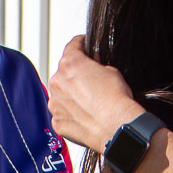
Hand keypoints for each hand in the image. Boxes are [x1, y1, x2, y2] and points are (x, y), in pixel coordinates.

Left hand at [50, 36, 146, 153]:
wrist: (116, 127)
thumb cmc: (115, 101)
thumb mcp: (112, 72)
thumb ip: (97, 66)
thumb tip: (93, 67)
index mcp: (70, 64)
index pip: (72, 46)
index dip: (80, 44)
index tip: (83, 46)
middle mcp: (58, 82)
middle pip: (64, 73)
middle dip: (76, 75)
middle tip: (92, 81)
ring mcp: (56, 103)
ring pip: (61, 94)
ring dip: (72, 95)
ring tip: (91, 103)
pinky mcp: (58, 121)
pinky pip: (62, 113)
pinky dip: (71, 113)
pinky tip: (86, 116)